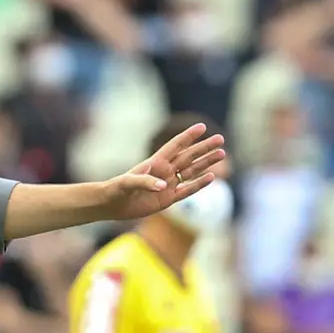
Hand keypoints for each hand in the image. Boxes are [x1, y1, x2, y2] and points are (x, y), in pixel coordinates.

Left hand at [99, 123, 227, 222]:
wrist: (112, 205)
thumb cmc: (116, 190)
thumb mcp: (127, 183)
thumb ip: (145, 182)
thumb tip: (164, 186)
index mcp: (155, 162)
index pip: (175, 146)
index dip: (188, 136)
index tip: (202, 127)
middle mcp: (164, 171)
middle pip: (189, 156)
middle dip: (204, 148)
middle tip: (221, 139)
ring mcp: (168, 184)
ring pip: (192, 171)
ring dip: (207, 163)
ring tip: (222, 154)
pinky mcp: (168, 200)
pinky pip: (187, 190)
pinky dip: (199, 184)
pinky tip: (212, 177)